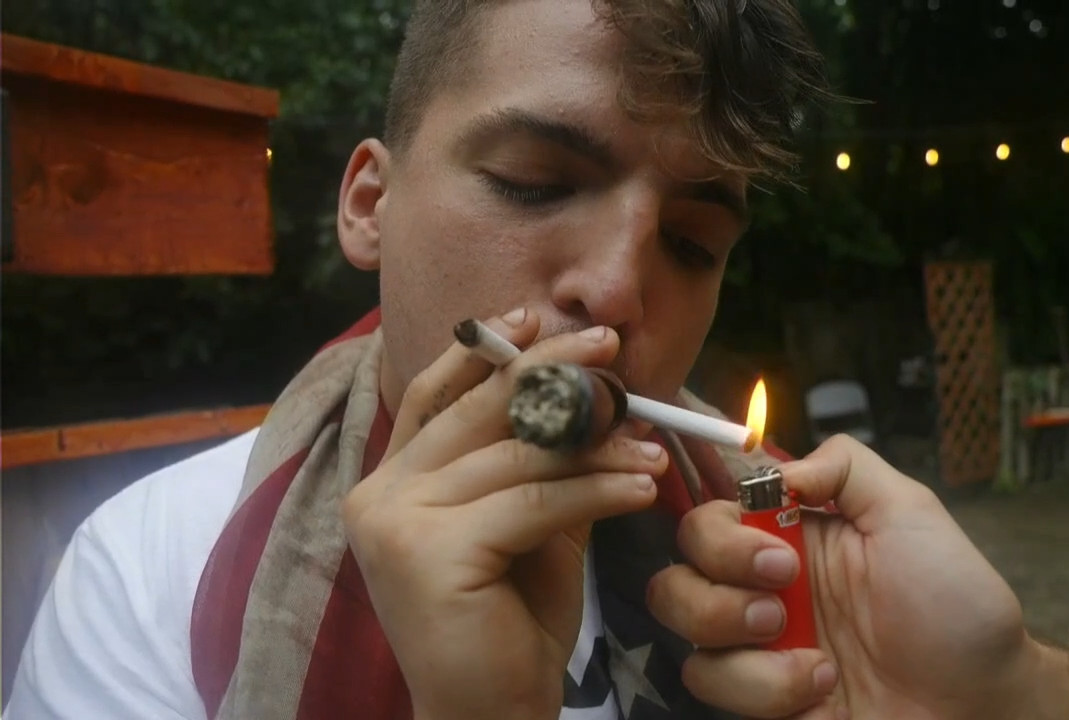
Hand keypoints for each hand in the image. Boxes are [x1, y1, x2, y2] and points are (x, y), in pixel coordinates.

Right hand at [342, 309, 665, 719]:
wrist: (490, 713)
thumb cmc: (509, 621)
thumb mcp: (529, 525)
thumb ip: (543, 463)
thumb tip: (596, 394)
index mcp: (391, 480)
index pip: (435, 394)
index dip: (486, 350)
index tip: (537, 316)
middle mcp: (379, 492)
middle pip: (477, 408)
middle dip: (553, 373)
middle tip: (610, 349)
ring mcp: (395, 521)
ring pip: (518, 455)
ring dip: (597, 444)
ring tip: (652, 446)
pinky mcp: (430, 552)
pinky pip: (534, 500)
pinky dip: (598, 488)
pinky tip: (643, 487)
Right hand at [647, 434, 1035, 719]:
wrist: (981, 701)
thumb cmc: (957, 609)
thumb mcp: (912, 512)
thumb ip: (847, 467)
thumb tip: (780, 467)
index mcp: (792, 536)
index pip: (712, 516)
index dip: (722, 533)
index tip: (778, 552)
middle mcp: (765, 587)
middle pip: (678, 571)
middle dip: (718, 587)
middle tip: (780, 604)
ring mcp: (759, 645)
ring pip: (684, 631)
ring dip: (742, 642)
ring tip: (815, 658)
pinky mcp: (761, 698)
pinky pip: (713, 683)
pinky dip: (766, 688)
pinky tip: (821, 688)